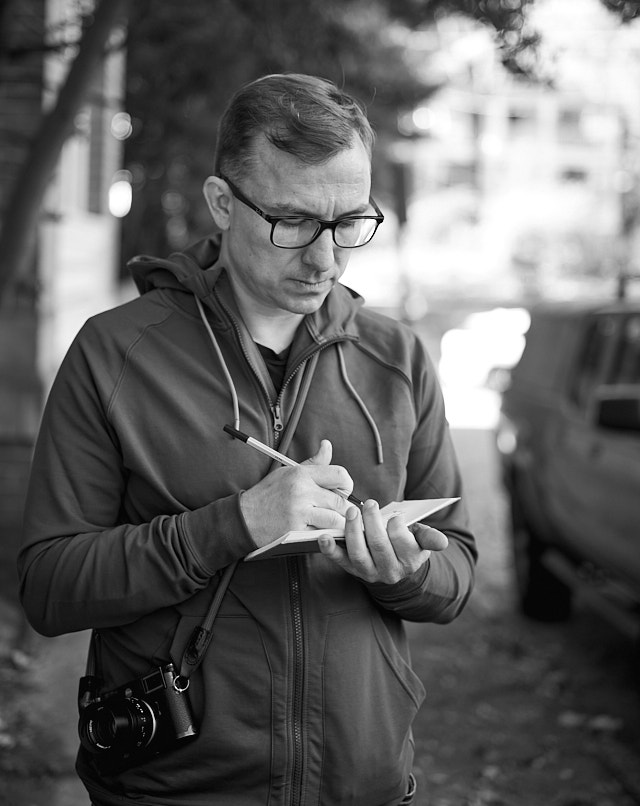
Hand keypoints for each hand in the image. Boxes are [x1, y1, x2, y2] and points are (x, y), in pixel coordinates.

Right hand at [240, 440, 352, 547]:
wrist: (244, 518)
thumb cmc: (267, 495)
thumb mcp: (288, 472)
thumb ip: (313, 463)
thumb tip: (327, 445)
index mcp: (301, 474)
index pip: (339, 474)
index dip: (347, 485)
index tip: (343, 492)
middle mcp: (302, 491)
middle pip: (340, 500)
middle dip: (345, 509)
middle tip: (341, 512)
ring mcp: (300, 512)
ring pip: (336, 519)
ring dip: (339, 524)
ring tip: (335, 524)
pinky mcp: (296, 531)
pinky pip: (323, 534)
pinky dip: (328, 535)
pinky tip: (323, 533)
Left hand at [318, 500, 448, 583]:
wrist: (394, 565)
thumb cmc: (407, 543)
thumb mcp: (421, 539)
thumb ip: (430, 538)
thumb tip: (443, 542)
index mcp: (410, 561)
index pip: (403, 543)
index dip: (397, 527)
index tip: (395, 515)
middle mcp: (389, 570)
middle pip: (379, 546)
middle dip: (373, 523)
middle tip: (370, 504)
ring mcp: (368, 571)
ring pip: (358, 553)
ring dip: (353, 531)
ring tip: (352, 512)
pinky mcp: (351, 569)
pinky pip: (339, 560)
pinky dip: (329, 549)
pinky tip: (323, 537)